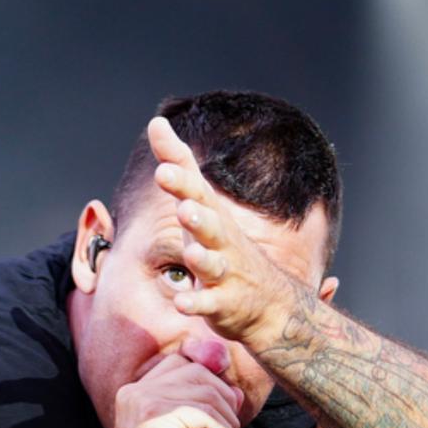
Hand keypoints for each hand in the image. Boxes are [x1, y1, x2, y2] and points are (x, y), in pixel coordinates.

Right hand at [106, 346, 244, 427]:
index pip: (181, 363)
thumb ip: (198, 409)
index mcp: (134, 393)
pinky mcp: (156, 417)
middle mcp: (135, 391)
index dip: (210, 380)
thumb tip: (236, 392)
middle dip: (223, 398)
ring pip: (205, 392)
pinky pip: (204, 412)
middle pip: (197, 372)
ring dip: (227, 419)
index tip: (224, 408)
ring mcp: (143, 401)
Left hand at [148, 116, 310, 351]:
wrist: (270, 303)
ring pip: (214, 264)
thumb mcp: (200, 203)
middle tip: (185, 207)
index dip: (182, 181)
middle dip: (199, 216)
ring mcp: (226, 273)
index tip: (162, 167)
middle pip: (211, 226)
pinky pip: (210, 304)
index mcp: (212, 216)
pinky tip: (182, 304)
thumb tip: (156, 122)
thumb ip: (178, 165)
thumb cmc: (225, 246)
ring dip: (202, 257)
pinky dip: (197, 304)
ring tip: (190, 251)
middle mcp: (222, 241)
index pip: (197, 193)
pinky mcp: (224, 305)